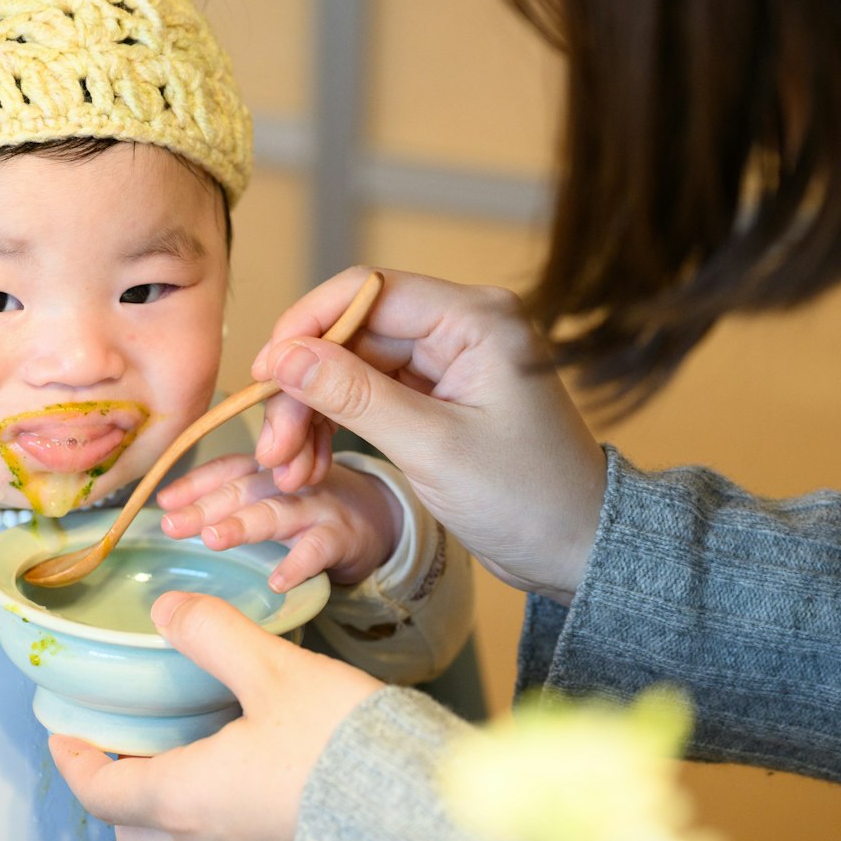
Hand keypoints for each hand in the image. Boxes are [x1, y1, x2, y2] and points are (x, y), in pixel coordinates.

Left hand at [50, 591, 382, 840]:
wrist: (420, 815)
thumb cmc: (344, 750)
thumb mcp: (275, 672)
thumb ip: (214, 636)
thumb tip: (169, 611)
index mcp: (186, 797)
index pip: (100, 791)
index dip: (74, 761)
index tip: (65, 737)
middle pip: (133, 835)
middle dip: (117, 795)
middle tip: (123, 754)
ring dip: (169, 816)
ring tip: (190, 766)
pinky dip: (222, 829)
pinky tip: (253, 793)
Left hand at [157, 453, 402, 591]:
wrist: (382, 516)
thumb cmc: (311, 508)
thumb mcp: (272, 496)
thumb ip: (230, 502)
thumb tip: (170, 515)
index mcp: (267, 470)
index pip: (227, 470)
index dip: (195, 484)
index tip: (163, 503)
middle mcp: (289, 481)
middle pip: (244, 489)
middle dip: (206, 507)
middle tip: (172, 525)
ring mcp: (317, 506)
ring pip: (277, 513)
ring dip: (244, 525)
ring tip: (213, 540)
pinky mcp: (342, 535)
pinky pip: (319, 548)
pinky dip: (298, 564)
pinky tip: (277, 581)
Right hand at [251, 267, 606, 601]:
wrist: (577, 549)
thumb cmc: (529, 498)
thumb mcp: (433, 447)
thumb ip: (355, 396)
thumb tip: (285, 355)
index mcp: (476, 319)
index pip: (367, 291)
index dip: (306, 326)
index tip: (264, 375)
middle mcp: (461, 327)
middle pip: (351, 335)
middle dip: (303, 390)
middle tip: (272, 449)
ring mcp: (448, 362)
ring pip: (351, 369)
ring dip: (311, 415)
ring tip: (287, 471)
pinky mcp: (437, 397)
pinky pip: (367, 398)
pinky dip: (334, 429)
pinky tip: (310, 467)